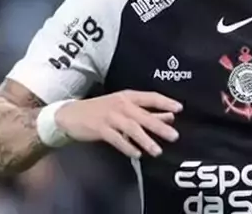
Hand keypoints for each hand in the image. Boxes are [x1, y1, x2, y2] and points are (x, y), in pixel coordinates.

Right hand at [55, 90, 181, 157]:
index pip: (151, 97)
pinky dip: (127, 146)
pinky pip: (116, 139)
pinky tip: (137, 154)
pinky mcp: (100, 128)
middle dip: (160, 126)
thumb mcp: (124, 107)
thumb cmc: (101, 110)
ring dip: (146, 140)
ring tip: (157, 151)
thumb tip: (170, 117)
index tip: (179, 108)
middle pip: (144, 115)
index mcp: (128, 96)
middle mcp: (121, 104)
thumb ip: (147, 112)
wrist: (71, 114)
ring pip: (132, 128)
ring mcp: (110, 116)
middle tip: (175, 136)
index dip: (165, 102)